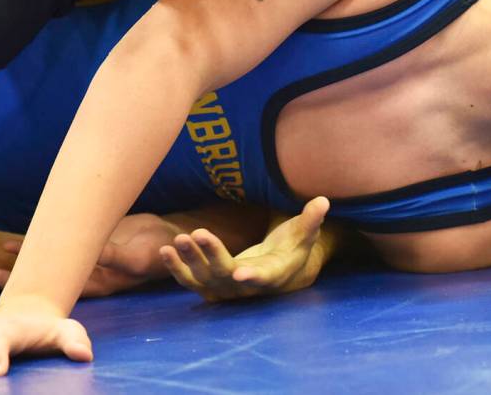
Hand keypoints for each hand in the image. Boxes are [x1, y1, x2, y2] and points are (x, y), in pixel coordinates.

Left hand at [0, 213, 175, 297]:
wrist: (169, 238)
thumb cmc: (157, 250)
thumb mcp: (137, 256)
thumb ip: (114, 256)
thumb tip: (93, 255)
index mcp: (98, 282)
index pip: (58, 288)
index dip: (35, 287)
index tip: (12, 285)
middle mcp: (88, 273)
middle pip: (47, 277)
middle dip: (18, 276)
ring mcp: (88, 258)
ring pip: (52, 259)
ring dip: (27, 255)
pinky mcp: (92, 240)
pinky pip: (64, 239)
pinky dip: (46, 236)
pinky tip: (29, 233)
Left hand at [161, 196, 329, 301]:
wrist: (281, 271)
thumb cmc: (294, 247)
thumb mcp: (305, 233)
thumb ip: (311, 219)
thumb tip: (323, 201)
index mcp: (274, 275)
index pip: (263, 277)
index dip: (252, 276)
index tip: (239, 273)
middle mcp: (248, 287)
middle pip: (226, 275)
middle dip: (211, 256)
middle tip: (197, 234)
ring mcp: (228, 290)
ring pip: (205, 279)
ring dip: (189, 261)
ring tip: (177, 240)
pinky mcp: (212, 286)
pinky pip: (192, 281)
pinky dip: (177, 269)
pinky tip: (166, 251)